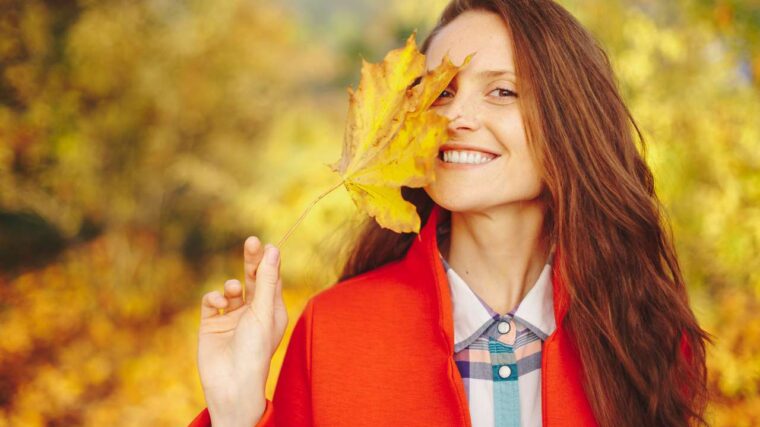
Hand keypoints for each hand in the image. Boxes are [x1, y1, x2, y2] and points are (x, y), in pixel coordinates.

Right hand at [197, 237, 288, 426]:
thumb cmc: (255, 349)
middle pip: (253, 278)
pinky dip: (214, 296)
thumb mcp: (264, 312)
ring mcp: (231, 317)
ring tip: (234, 290)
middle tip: (251, 241)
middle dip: (251, 261)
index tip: (265, 244)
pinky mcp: (211, 323)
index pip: (272, 279)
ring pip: (231, 289)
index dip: (268, 261)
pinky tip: (218, 302)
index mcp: (272, 310)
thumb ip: (266, 280)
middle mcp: (253, 312)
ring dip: (233, 285)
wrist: (231, 383)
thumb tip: (273, 250)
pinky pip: (211, 301)